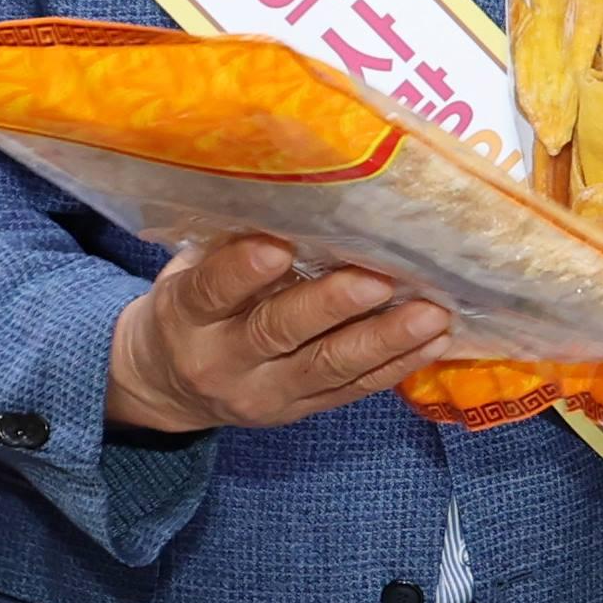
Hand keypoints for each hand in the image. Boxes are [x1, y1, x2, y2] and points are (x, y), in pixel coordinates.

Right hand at [105, 236, 450, 436]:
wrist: (169, 385)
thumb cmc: (190, 308)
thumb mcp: (188, 271)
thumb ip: (229, 244)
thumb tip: (296, 190)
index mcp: (186, 315)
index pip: (212, 291)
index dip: (243, 270)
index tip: (281, 244)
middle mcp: (223, 360)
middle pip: (278, 331)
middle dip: (332, 305)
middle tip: (380, 279)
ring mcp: (265, 392)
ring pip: (327, 367)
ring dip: (384, 339)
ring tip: (431, 314)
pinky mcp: (300, 411)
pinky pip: (352, 390)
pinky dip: (396, 365)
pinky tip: (434, 341)